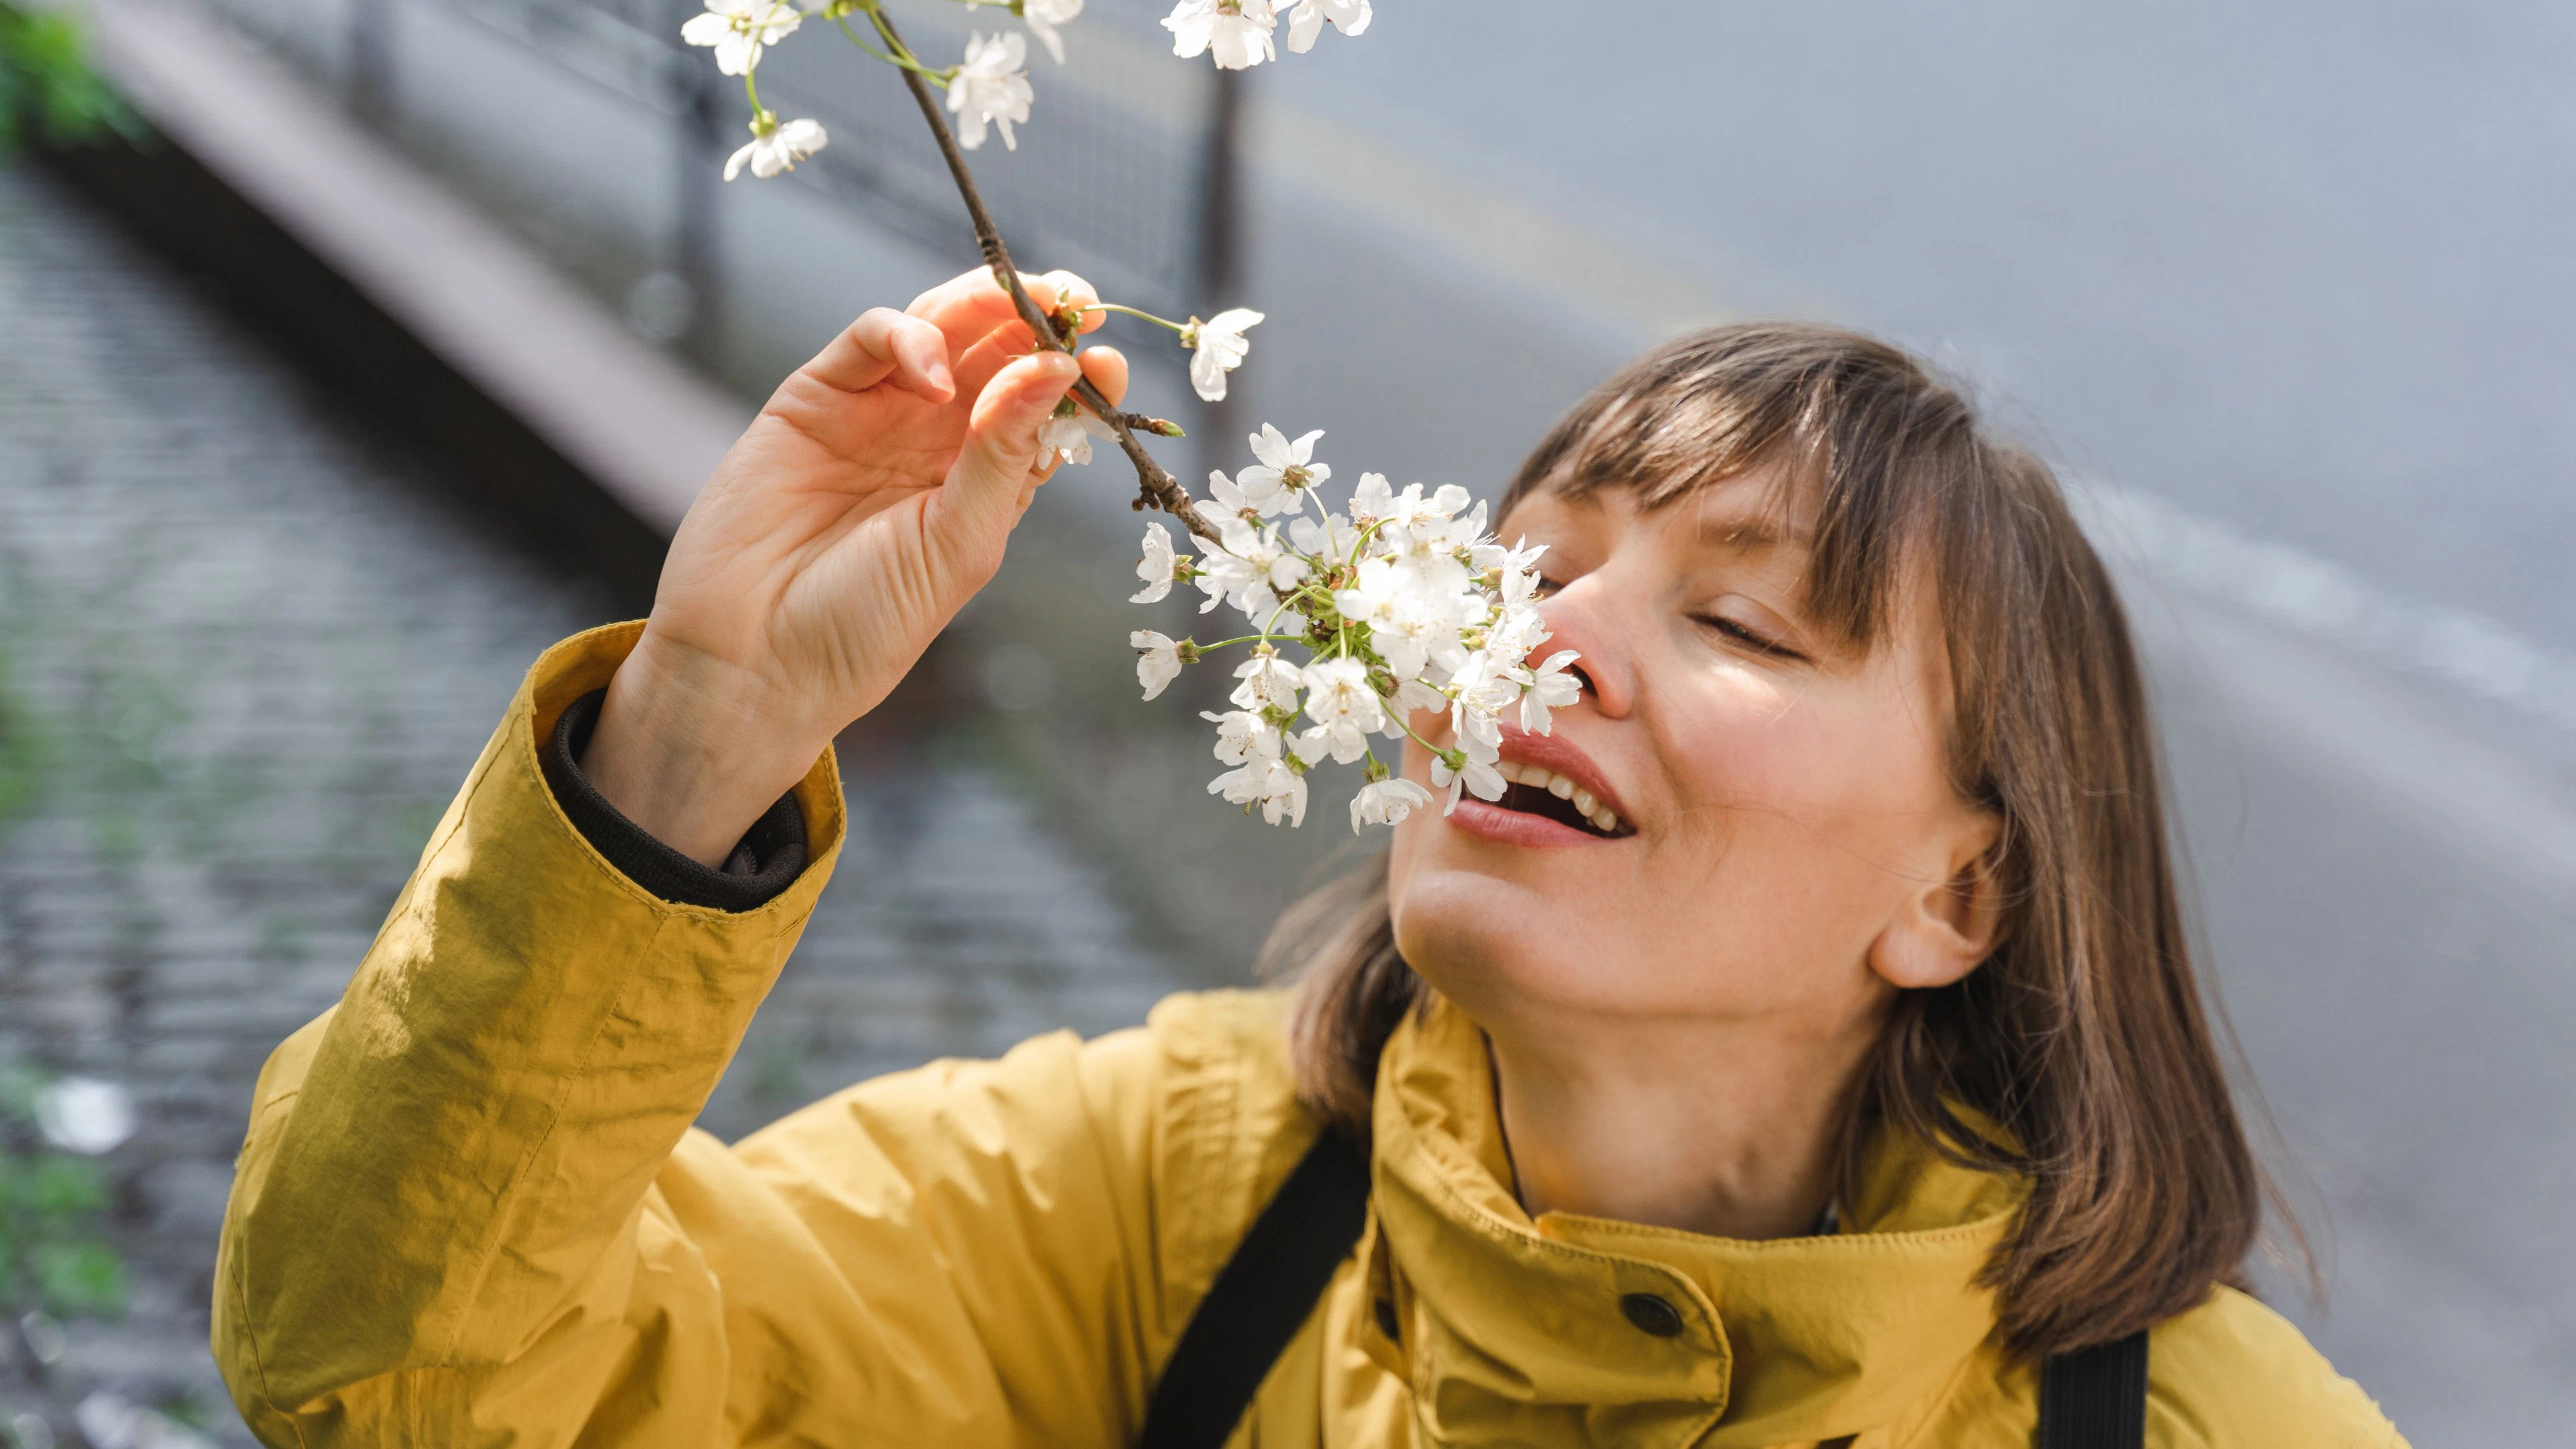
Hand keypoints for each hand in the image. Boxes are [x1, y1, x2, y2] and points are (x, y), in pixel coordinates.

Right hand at [581, 267, 1128, 864]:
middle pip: (999, 353)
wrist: (754, 655)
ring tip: (1021, 301)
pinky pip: (871, 337)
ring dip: (984, 306)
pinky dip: (908, 334)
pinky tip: (931, 371)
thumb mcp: (958, 543)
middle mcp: (937, 439)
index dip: (1079, 378)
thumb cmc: (865, 622)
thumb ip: (1005, 454)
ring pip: (941, 328)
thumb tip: (1061, 372)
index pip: (1045, 408)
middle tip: (1074, 302)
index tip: (1109, 361)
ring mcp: (878, 412)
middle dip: (1039, 320)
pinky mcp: (817, 395)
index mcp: (986, 480)